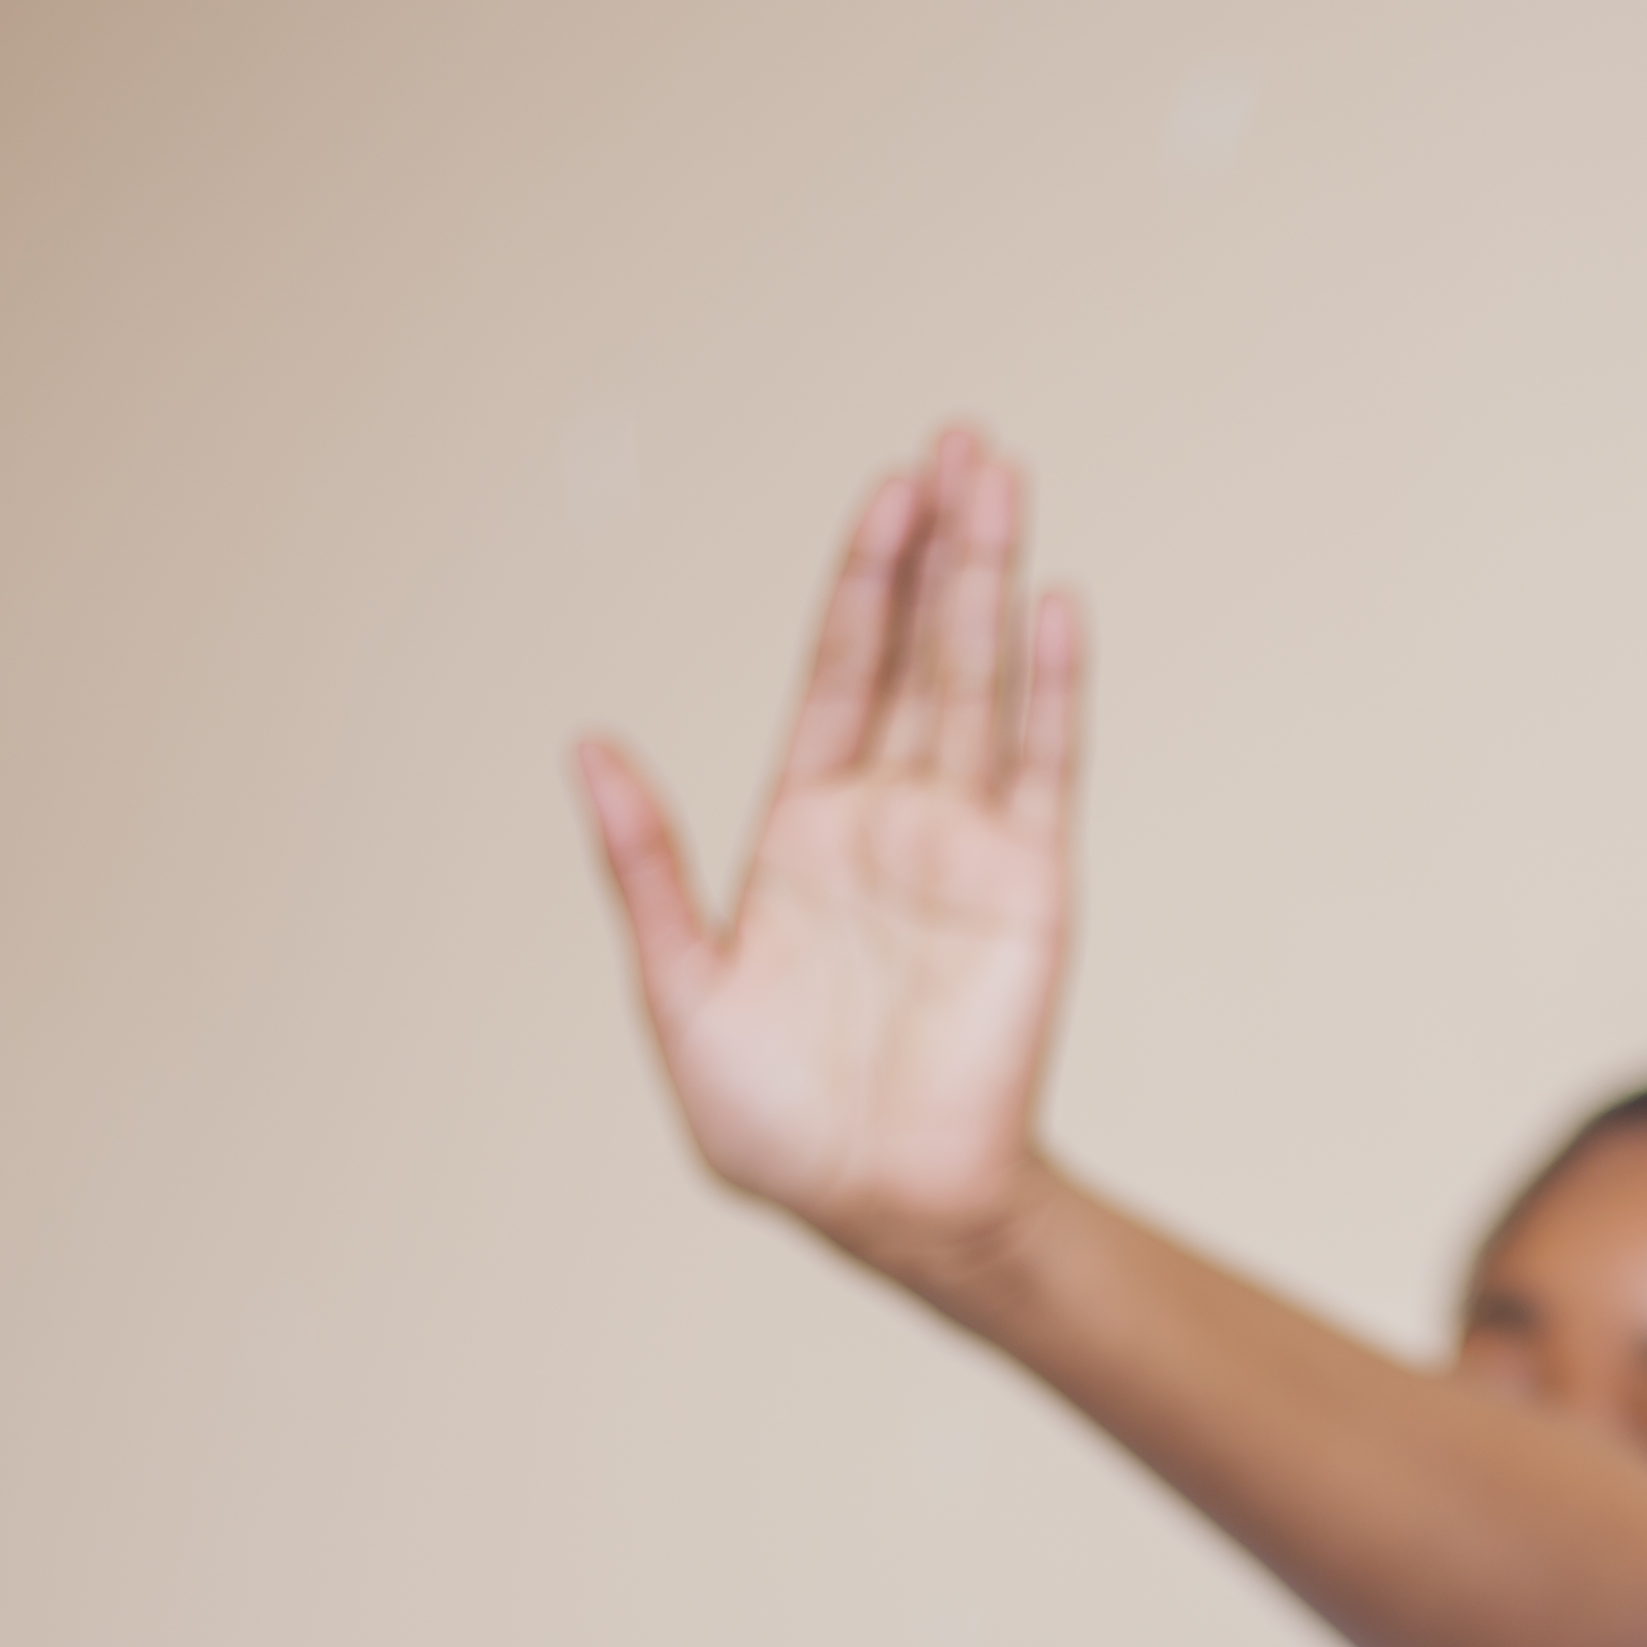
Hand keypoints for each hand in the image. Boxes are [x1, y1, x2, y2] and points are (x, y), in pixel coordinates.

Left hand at [572, 422, 1087, 1296]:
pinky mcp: (1030, 888)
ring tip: (1006, 478)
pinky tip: (1059, 607)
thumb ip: (644, 867)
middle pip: (918, 647)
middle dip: (937, 544)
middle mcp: (890, 816)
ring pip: (981, 681)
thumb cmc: (775, 1124)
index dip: (860, 579)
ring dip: (995, 580)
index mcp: (801, 828)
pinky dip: (1055, 688)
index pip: (837, 671)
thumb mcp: (678, 989)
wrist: (884, 1207)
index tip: (885, 490)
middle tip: (959, 439)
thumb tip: (586, 744)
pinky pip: (1044, 768)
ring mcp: (966, 845)